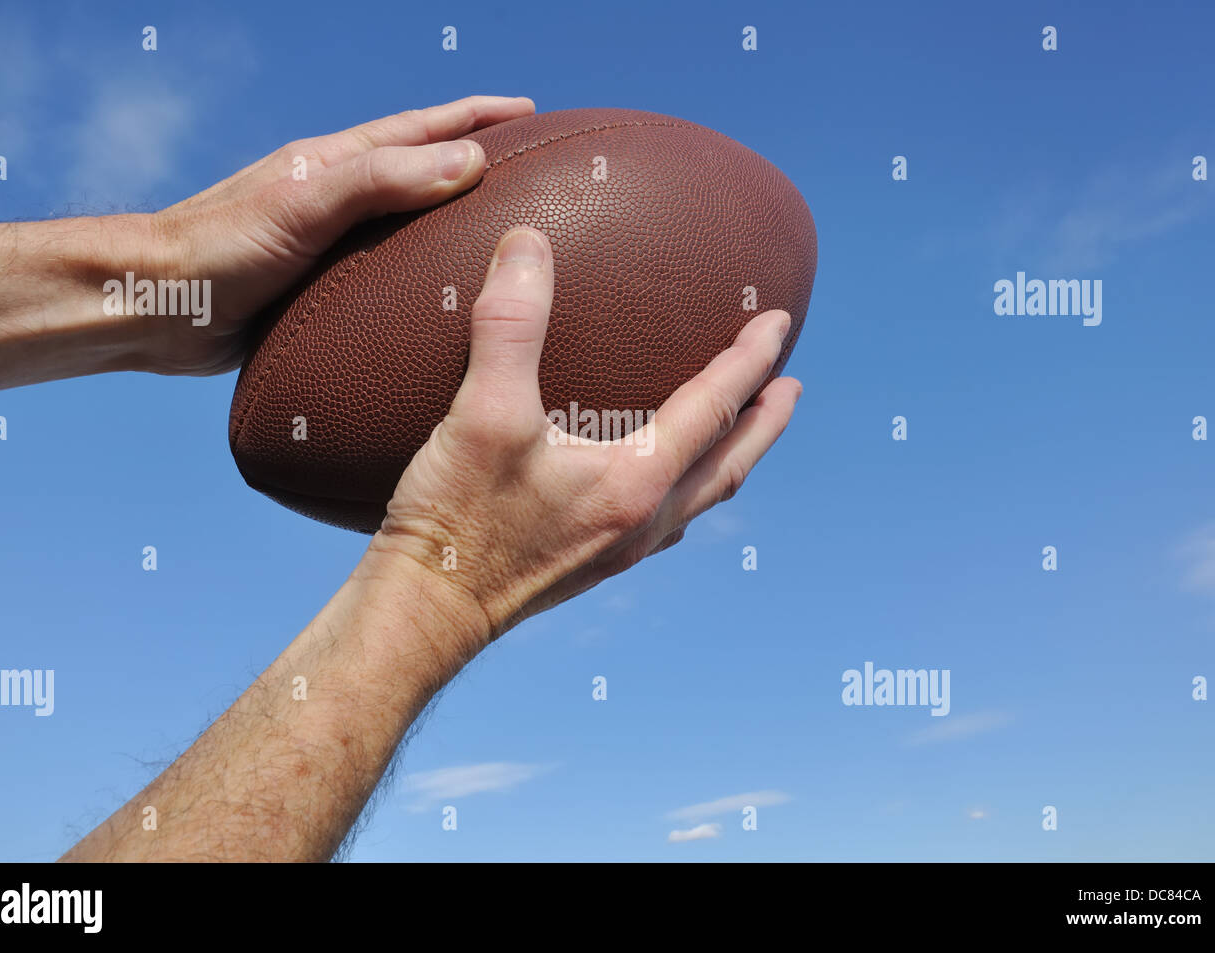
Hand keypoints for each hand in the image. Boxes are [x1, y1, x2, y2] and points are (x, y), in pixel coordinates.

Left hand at [144, 95, 534, 374]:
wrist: (156, 305)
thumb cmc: (219, 248)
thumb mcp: (306, 205)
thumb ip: (381, 179)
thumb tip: (468, 161)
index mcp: (336, 163)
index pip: (423, 129)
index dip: (477, 118)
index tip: (530, 113)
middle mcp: (336, 197)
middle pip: (420, 168)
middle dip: (474, 161)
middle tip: (527, 169)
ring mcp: (327, 242)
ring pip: (405, 224)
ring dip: (451, 220)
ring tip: (498, 235)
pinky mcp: (318, 289)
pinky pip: (386, 273)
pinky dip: (420, 274)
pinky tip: (439, 300)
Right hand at [365, 227, 800, 646]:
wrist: (424, 614)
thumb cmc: (455, 521)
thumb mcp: (483, 414)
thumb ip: (509, 324)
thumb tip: (527, 243)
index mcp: (634, 482)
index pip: (715, 408)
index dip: (749, 360)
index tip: (779, 320)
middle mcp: (642, 521)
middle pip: (729, 463)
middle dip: (764, 422)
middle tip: (790, 387)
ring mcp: (620, 550)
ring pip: (701, 497)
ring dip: (730, 457)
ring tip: (740, 430)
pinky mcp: (591, 565)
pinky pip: (665, 520)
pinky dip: (686, 486)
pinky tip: (658, 479)